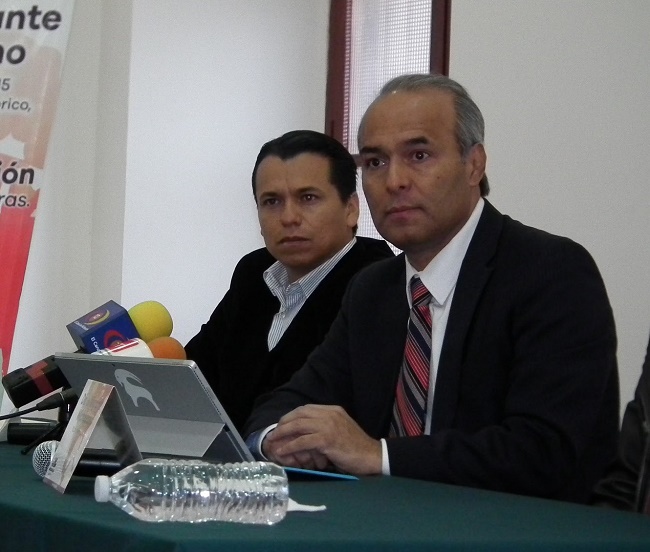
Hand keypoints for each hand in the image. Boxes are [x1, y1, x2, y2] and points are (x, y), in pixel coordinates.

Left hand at [262, 404, 381, 474]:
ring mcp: (329, 425)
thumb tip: (305, 433)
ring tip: (273, 442)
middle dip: (284, 423)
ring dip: (283, 434)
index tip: (282, 425)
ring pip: (298, 425)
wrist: (372, 456)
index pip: (305, 409)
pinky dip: (290, 446)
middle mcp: (330, 414)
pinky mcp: (327, 439)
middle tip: (274, 433)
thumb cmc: (355, 447)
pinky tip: (283, 451)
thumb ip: (325, 427)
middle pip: (299, 414)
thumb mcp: (340, 430)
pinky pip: (303, 441)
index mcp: (332, 410)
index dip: (291, 416)